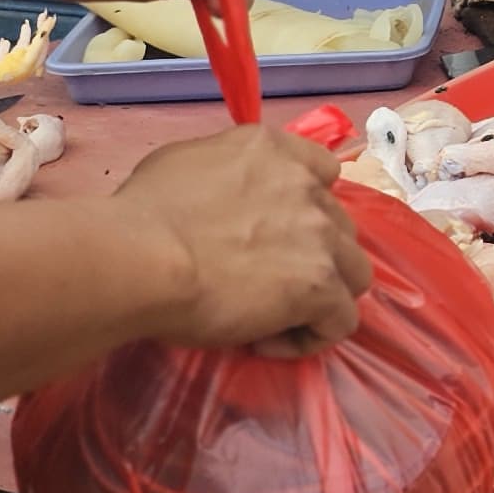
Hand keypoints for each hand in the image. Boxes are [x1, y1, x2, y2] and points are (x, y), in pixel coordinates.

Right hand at [118, 125, 370, 356]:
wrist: (140, 257)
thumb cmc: (142, 214)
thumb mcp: (183, 164)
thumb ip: (222, 172)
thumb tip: (221, 196)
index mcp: (273, 149)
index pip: (323, 172)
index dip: (307, 210)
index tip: (275, 237)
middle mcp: (306, 186)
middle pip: (339, 228)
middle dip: (311, 257)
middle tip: (264, 284)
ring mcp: (320, 235)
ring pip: (353, 273)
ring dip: (322, 296)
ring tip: (275, 317)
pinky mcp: (320, 285)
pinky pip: (340, 320)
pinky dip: (309, 336)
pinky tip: (266, 342)